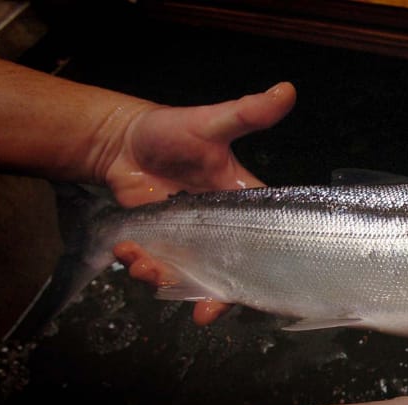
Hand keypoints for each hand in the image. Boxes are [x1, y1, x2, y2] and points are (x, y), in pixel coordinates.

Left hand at [109, 82, 296, 322]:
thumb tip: (288, 89)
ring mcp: (188, 242)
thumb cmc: (170, 131)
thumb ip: (248, 113)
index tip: (260, 290)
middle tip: (204, 313)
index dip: (265, 270)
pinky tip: (129, 257)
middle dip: (218, 299)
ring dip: (168, 281)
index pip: (265, 243)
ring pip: (190, 278)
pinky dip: (143, 270)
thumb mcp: (211, 123)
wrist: (119, 141)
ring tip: (145, 267)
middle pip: (231, 276)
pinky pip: (158, 270)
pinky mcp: (159, 245)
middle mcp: (220, 231)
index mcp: (242, 205)